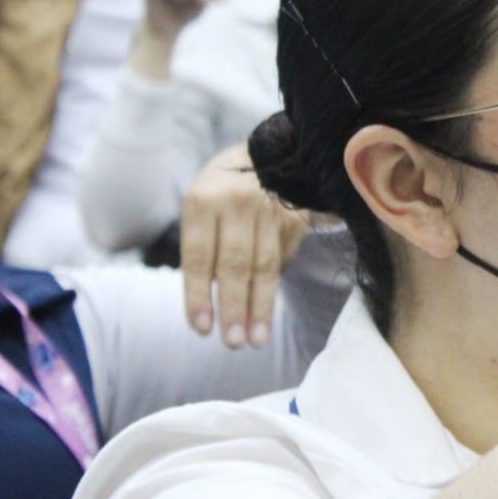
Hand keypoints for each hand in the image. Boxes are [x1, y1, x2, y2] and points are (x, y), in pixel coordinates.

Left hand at [181, 145, 311, 347]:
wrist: (267, 155)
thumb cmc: (223, 193)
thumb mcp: (201, 209)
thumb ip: (202, 250)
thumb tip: (209, 308)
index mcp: (204, 200)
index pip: (200, 257)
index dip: (200, 295)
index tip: (202, 329)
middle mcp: (238, 202)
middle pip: (235, 264)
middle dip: (234, 308)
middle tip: (233, 343)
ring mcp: (272, 208)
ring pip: (266, 266)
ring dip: (260, 308)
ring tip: (255, 339)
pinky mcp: (297, 216)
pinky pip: (285, 258)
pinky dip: (273, 284)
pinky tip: (265, 307)